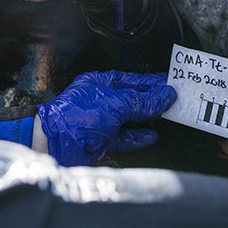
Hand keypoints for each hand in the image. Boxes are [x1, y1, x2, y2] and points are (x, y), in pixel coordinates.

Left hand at [37, 71, 176, 166]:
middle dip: (151, 100)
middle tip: (172, 100)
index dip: (150, 82)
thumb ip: (141, 101)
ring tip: (166, 115)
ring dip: (147, 118)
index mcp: (98, 84)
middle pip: (131, 99)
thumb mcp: (114, 104)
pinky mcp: (100, 141)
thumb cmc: (75, 118)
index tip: (168, 84)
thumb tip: (165, 96)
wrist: (55, 146)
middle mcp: (99, 101)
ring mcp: (99, 121)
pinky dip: (138, 137)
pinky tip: (151, 135)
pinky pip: (124, 137)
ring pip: (129, 118)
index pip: (131, 80)